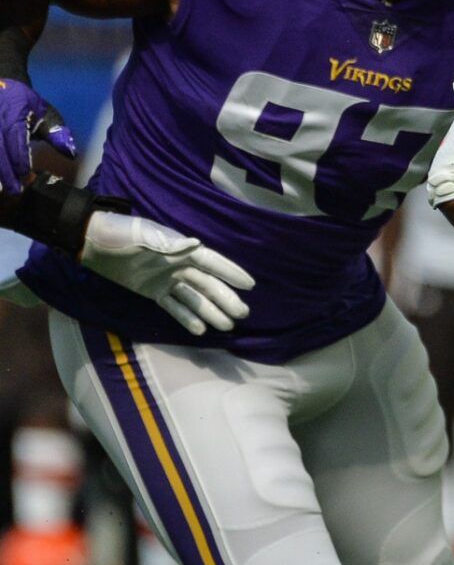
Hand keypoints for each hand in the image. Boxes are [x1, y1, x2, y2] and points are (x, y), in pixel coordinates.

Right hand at [0, 79, 76, 196]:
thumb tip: (71, 153)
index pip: (15, 139)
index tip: (24, 174)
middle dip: (5, 170)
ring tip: (2, 187)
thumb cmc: (25, 102)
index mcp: (13, 113)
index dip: (19, 158)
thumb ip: (55, 133)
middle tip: (13, 190)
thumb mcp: (43, 113)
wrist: (2, 82)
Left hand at [79, 212, 254, 334]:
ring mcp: (167, 280)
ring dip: (210, 312)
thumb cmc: (121, 234)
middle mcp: (179, 266)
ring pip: (194, 299)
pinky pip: (174, 307)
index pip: (212, 263)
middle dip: (225, 299)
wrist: (92, 242)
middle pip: (207, 285)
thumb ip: (169, 244)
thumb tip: (196, 245)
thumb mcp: (144, 236)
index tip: (250, 285)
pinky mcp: (153, 292)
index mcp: (181, 250)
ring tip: (226, 327)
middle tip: (242, 315)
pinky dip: (186, 318)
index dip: (231, 273)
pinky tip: (200, 330)